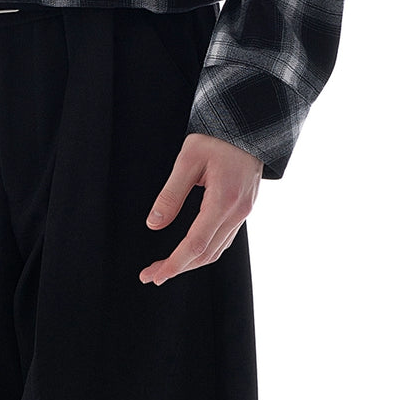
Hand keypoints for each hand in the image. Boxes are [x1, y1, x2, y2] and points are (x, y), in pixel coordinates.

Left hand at [140, 133, 262, 285]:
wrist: (248, 124)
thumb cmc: (217, 137)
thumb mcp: (188, 159)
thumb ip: (171, 193)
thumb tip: (154, 223)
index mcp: (224, 200)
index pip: (196, 244)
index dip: (174, 263)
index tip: (154, 275)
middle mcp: (237, 212)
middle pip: (207, 254)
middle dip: (178, 268)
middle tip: (151, 275)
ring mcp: (244, 212)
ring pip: (217, 250)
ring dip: (191, 263)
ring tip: (166, 267)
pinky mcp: (244, 209)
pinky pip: (225, 239)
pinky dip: (205, 251)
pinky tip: (189, 251)